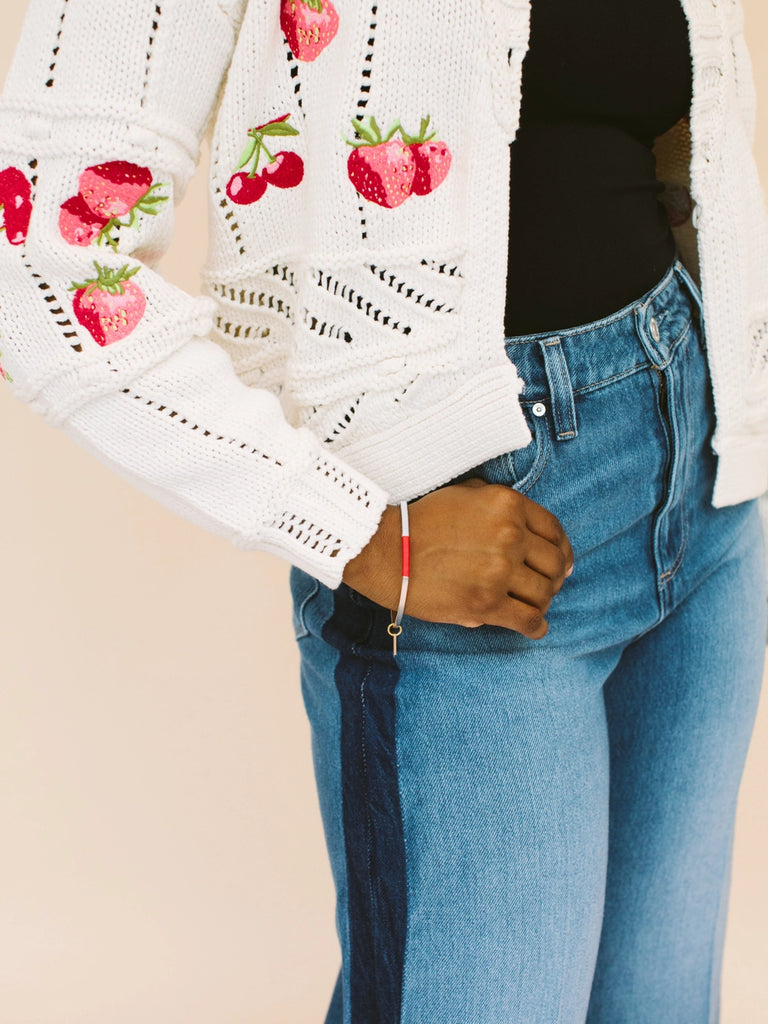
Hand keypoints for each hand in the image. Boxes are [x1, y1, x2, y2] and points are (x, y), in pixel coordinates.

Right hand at [342, 478, 573, 637]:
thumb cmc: (421, 521)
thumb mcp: (465, 494)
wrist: (386, 551)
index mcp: (507, 505)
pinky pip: (527, 620)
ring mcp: (499, 571)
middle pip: (553, 564)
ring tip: (533, 607)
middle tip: (546, 588)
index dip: (562, 551)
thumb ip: (497, 504)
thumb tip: (525, 529)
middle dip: (553, 579)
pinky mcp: (486, 604)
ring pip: (543, 594)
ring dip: (542, 603)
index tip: (562, 564)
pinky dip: (536, 626)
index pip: (553, 531)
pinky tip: (534, 627)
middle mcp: (510, 536)